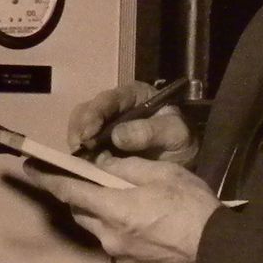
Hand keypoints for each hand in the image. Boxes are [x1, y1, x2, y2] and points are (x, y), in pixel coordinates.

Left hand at [23, 154, 219, 262]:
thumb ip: (126, 169)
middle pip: (82, 213)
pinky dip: (124, 237)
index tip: (30, 168)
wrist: (218, 256)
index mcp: (114, 210)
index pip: (69, 190)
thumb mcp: (163, 175)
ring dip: (106, 218)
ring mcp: (121, 260)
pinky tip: (148, 233)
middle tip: (95, 184)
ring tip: (133, 209)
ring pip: (100, 232)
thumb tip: (102, 166)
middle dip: (82, 197)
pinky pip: (119, 250)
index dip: (48, 178)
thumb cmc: (193, 209)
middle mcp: (109, 237)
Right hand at [67, 82, 197, 164]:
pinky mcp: (99, 144)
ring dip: (77, 143)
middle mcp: (114, 107)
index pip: (110, 99)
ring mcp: (104, 125)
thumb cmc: (181, 141)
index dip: (95, 113)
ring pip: (79, 127)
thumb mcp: (175, 134)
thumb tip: (117, 136)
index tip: (89, 133)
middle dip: (80, 129)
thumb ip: (150, 131)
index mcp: (134, 95)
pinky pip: (83, 146)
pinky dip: (80, 156)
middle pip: (87, 111)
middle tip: (80, 149)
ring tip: (80, 159)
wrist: (184, 163)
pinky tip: (83, 166)